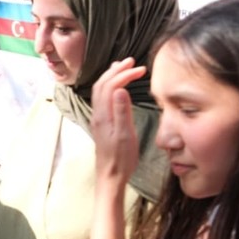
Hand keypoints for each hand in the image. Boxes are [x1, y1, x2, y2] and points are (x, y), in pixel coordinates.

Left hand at [90, 58, 147, 186]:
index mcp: (103, 116)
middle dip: (116, 70)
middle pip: (102, 85)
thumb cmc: (121, 160)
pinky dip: (109, 86)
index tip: (141, 69)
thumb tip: (120, 89)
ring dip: (111, 76)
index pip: (110, 86)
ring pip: (100, 90)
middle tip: (132, 61)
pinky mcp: (102, 123)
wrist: (110, 177)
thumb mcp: (125, 136)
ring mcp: (98, 118)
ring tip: (123, 67)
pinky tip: (117, 87)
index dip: (124, 74)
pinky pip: (102, 98)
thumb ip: (122, 112)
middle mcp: (98, 114)